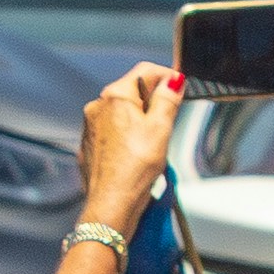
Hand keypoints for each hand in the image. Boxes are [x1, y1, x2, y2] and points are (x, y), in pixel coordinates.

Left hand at [76, 62, 180, 230]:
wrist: (111, 202)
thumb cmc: (132, 169)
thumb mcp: (161, 128)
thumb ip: (167, 99)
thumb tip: (174, 80)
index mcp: (114, 97)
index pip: (145, 71)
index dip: (167, 76)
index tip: (181, 86)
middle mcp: (97, 108)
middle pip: (134, 91)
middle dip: (155, 101)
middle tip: (169, 121)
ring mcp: (92, 127)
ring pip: (125, 113)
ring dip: (143, 120)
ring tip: (154, 143)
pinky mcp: (92, 144)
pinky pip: (116, 131)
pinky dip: (130, 136)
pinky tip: (139, 153)